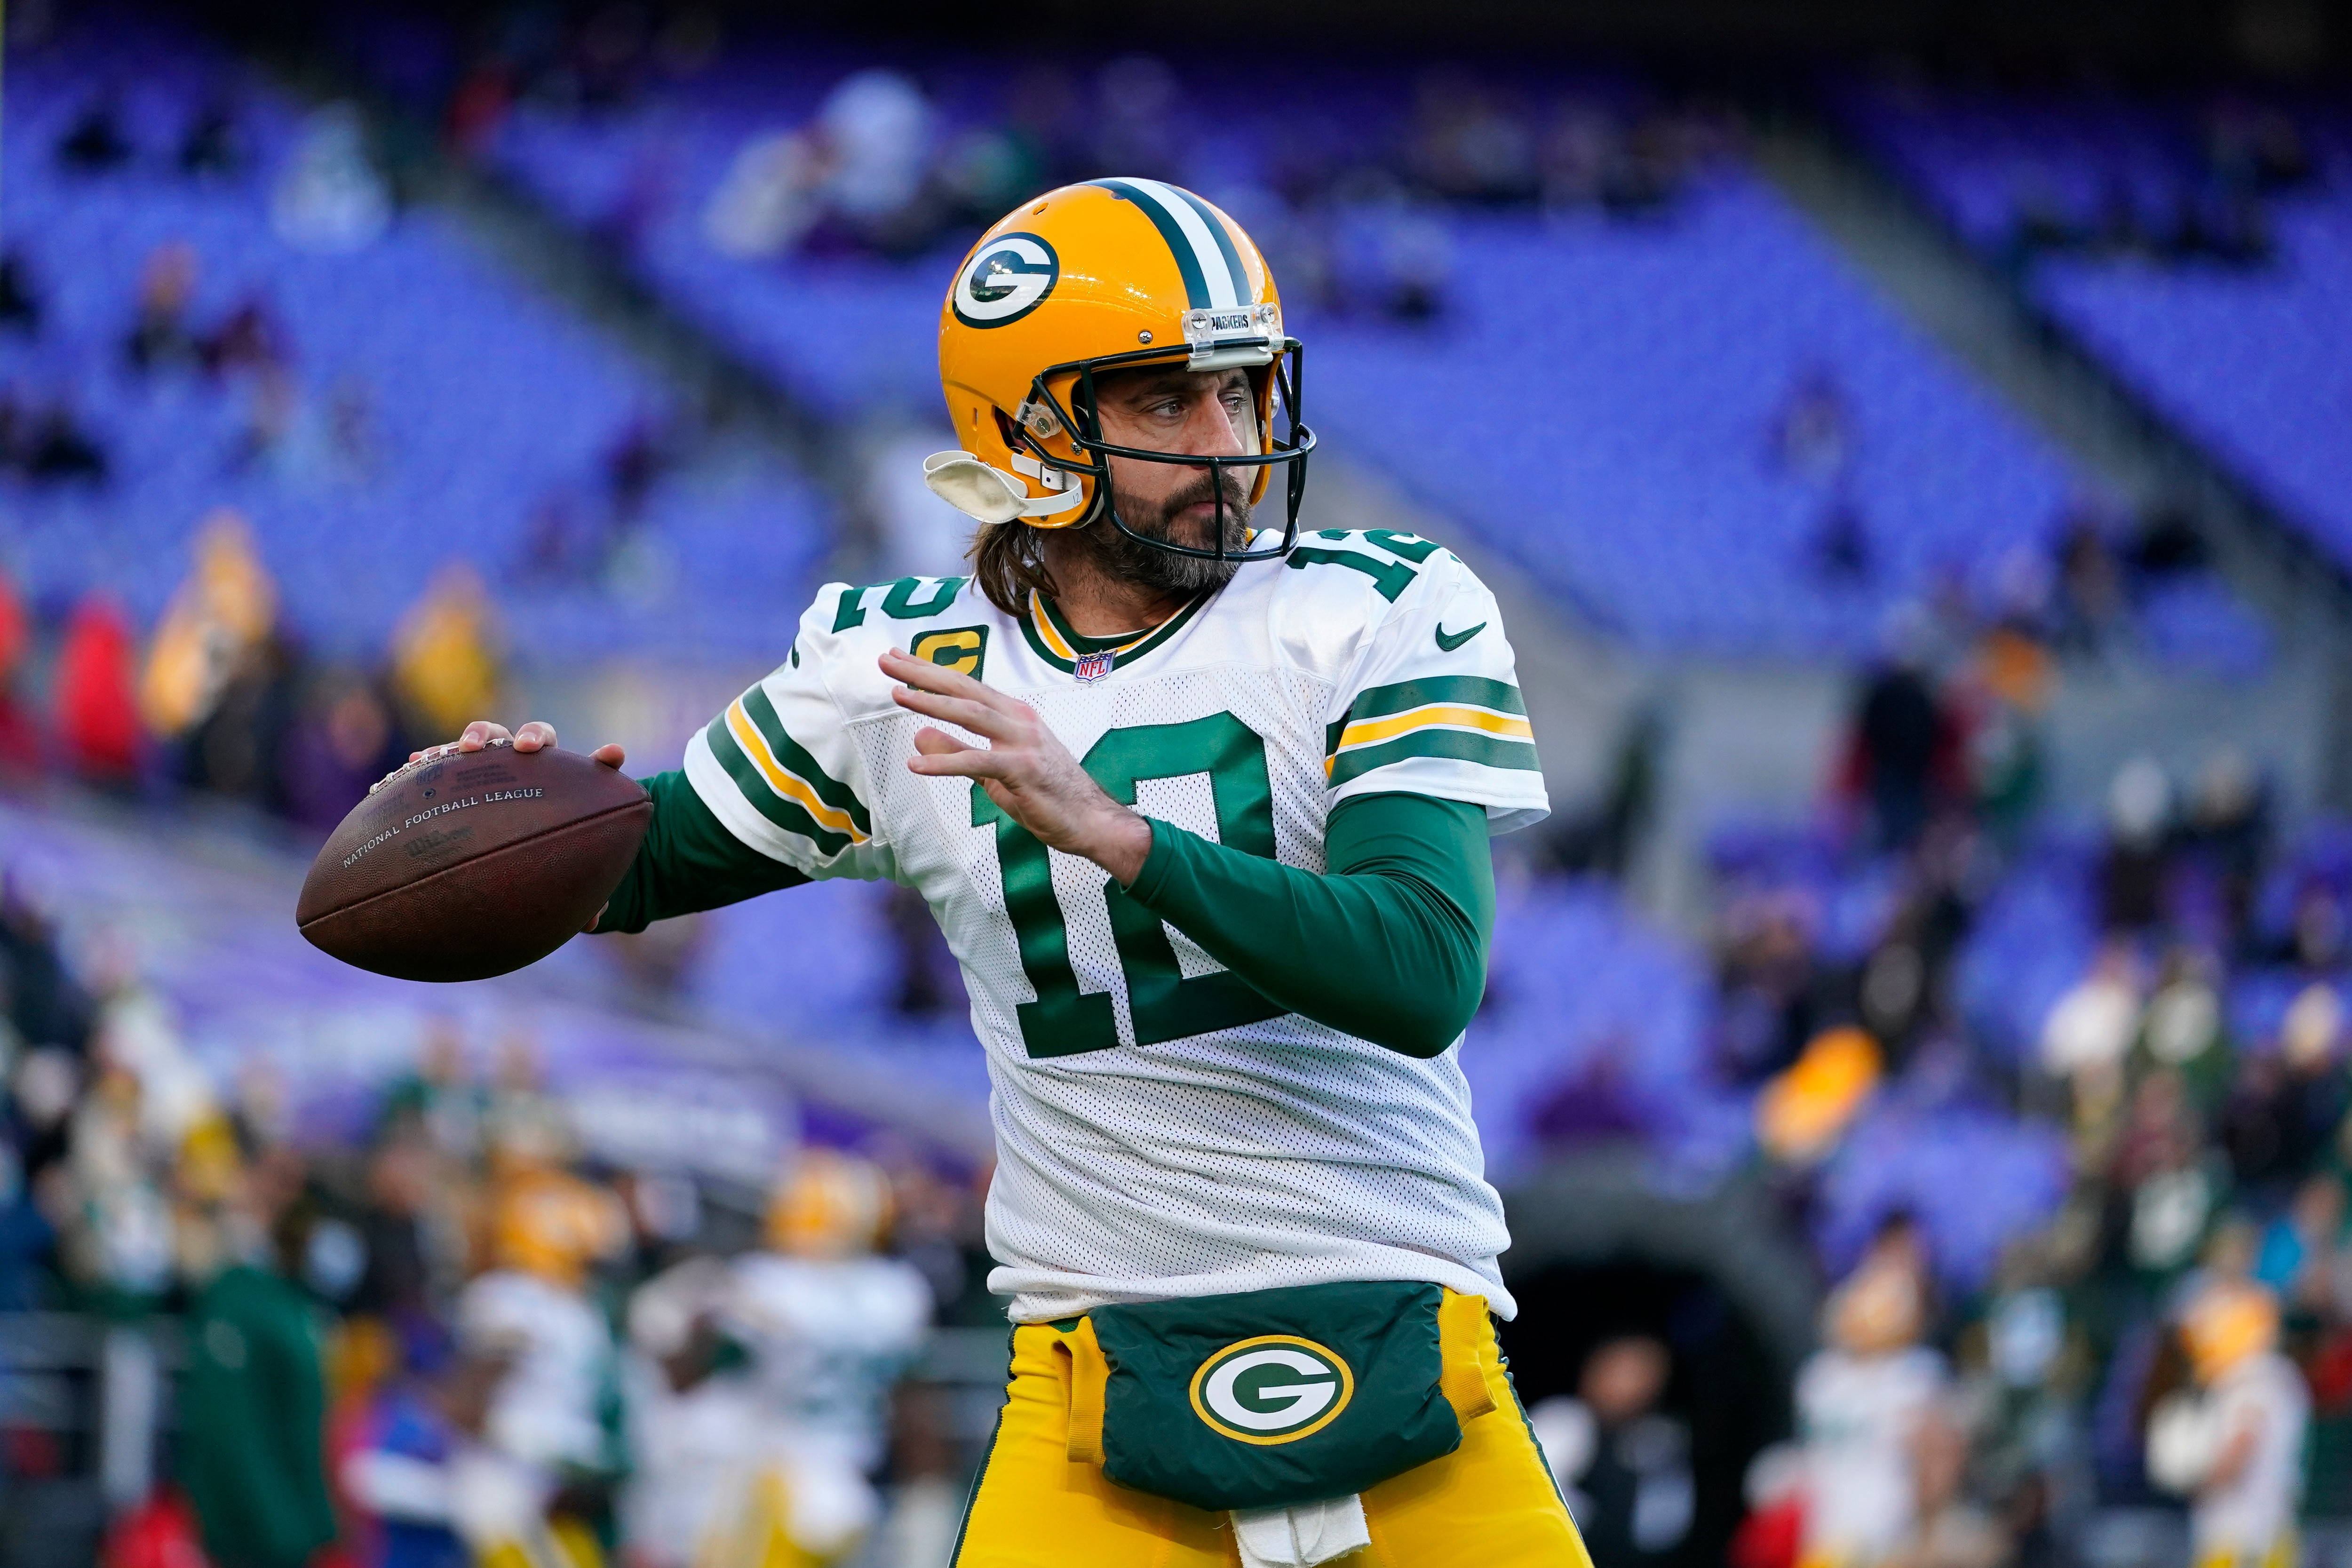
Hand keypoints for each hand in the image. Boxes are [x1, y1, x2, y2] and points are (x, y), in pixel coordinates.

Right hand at [413, 723, 629, 935]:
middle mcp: (533, 765)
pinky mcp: (462, 771)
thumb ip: (581, 893)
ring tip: (466, 750)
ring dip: (480, 736)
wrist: (508, 844)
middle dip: (533, 737)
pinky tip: (415, 764)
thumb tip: (592, 922)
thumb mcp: (560, 875)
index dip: (606, 759)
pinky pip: (445, 759)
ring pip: (491, 737)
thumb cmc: (542, 857)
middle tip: (525, 750)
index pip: (594, 767)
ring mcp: (496, 763)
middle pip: (538, 737)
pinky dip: (431, 758)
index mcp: (567, 785)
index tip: (614, 756)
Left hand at [882, 648, 1153, 885]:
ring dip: (932, 702)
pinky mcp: (1024, 770)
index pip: (965, 686)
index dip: (930, 671)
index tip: (899, 657)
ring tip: (897, 694)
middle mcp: (1019, 720)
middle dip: (923, 673)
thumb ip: (957, 753)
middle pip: (964, 689)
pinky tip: (916, 765)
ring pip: (971, 714)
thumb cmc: (1047, 794)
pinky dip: (945, 763)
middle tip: (887, 660)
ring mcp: (1024, 742)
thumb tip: (918, 736)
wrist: (1092, 820)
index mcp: (1013, 716)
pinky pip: (978, 762)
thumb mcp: (993, 772)